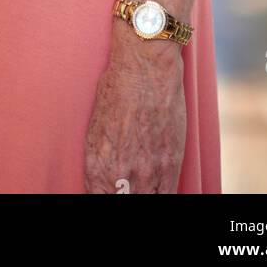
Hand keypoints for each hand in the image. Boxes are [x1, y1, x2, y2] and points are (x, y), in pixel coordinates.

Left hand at [84, 21, 186, 192]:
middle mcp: (120, 173)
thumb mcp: (96, 126)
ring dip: (141, 193)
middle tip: (124, 186)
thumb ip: (100, 157)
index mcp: (97, 164)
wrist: (146, 66)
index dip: (102, 195)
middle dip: (120, 195)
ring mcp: (147, 170)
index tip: (107, 190)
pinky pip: (167, 194)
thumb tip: (102, 177)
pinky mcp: (171, 163)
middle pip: (121, 200)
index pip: (96, 198)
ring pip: (145, 200)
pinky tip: (156, 189)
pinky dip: (161, 193)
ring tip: (139, 185)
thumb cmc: (117, 88)